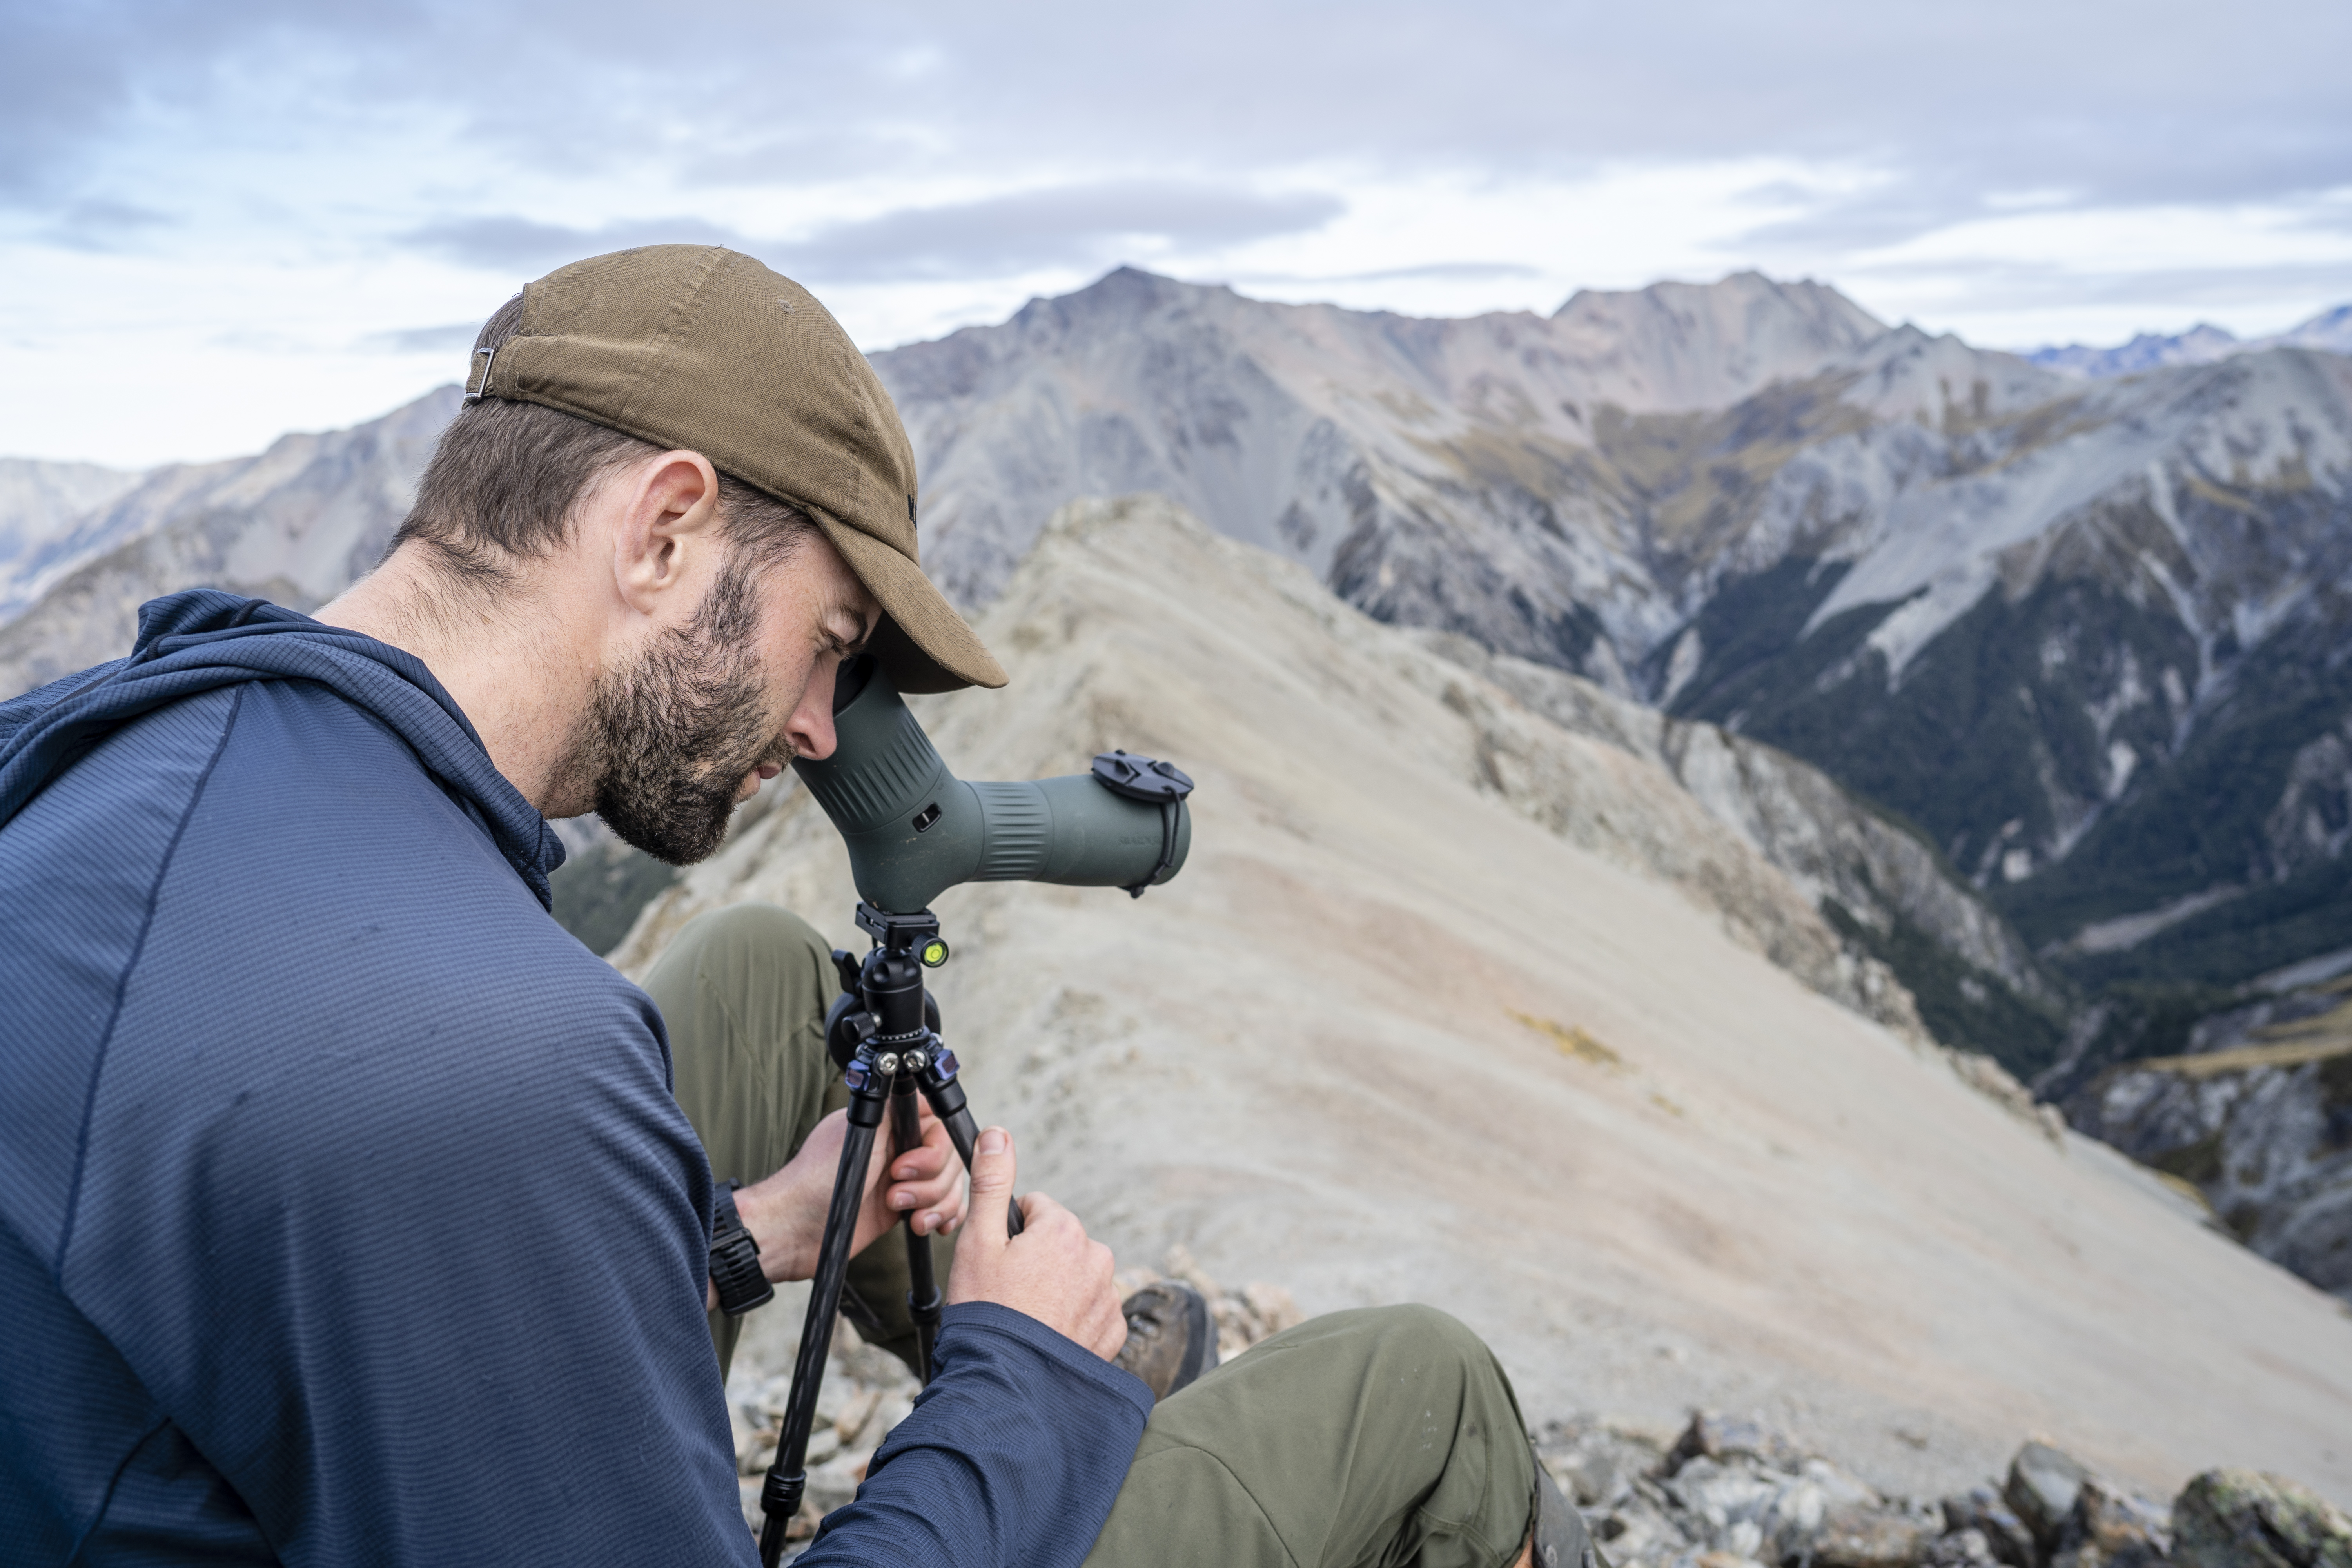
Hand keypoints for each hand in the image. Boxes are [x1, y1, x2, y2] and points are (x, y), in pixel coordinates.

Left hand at [708, 1104, 968, 1307]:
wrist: (798, 1228)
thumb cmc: (818, 1182)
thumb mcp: (860, 1135)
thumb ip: (892, 1109)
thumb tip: (910, 1077)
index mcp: (890, 1124)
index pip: (938, 1124)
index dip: (932, 1148)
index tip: (905, 1165)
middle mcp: (899, 1148)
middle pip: (948, 1158)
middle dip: (931, 1180)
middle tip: (895, 1188)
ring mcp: (904, 1179)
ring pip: (949, 1184)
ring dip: (934, 1202)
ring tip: (902, 1211)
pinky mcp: (904, 1208)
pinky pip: (941, 1207)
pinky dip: (943, 1216)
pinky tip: (931, 1224)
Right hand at [944, 1127, 1124, 1358]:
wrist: (1005, 1384)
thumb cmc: (987, 1312)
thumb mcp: (978, 1239)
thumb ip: (991, 1181)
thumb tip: (997, 1133)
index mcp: (1064, 1229)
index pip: (1036, 1209)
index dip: (1011, 1233)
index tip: (999, 1263)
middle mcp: (1096, 1257)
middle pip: (1059, 1242)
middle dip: (1036, 1259)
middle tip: (1009, 1293)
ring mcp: (1108, 1296)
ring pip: (1076, 1275)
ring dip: (1056, 1288)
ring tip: (1027, 1317)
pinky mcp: (1114, 1331)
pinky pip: (1092, 1309)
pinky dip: (1072, 1318)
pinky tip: (1047, 1335)